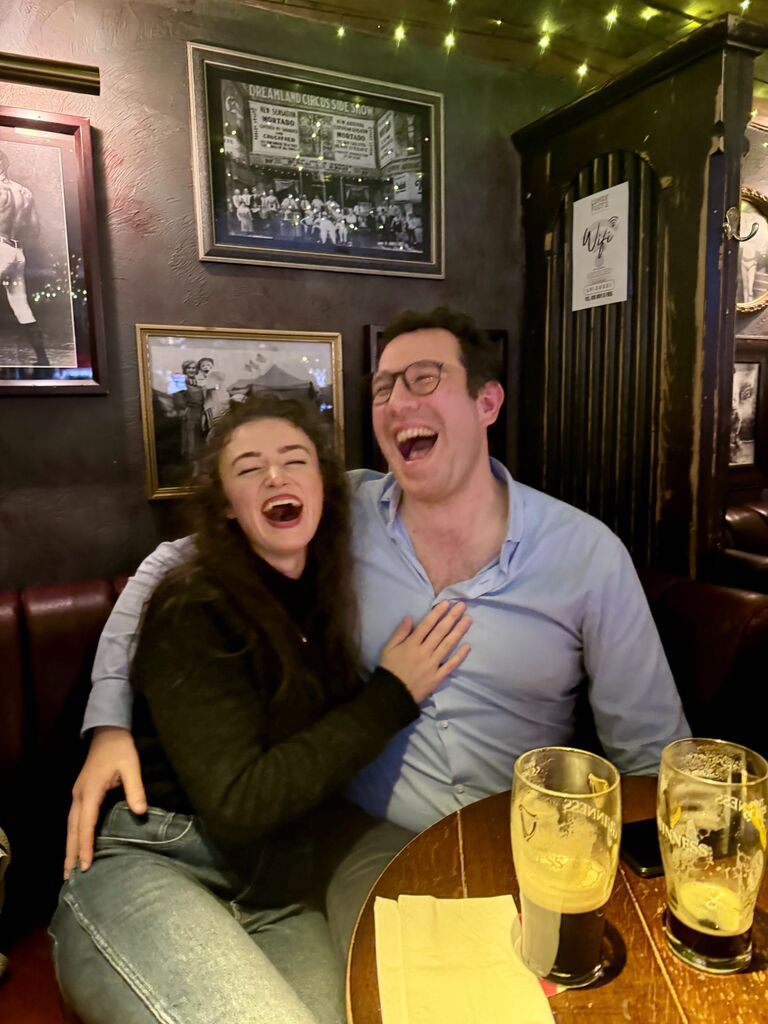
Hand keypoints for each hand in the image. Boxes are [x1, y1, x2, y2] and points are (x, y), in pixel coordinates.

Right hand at [64, 727, 146, 878]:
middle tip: (70, 876)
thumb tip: (141, 812)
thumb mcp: (132, 766)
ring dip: (70, 845)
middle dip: (71, 852)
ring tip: (68, 868)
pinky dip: (74, 835)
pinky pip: (74, 819)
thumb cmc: (121, 749)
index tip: (85, 864)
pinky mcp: (81, 794)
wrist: (108, 733)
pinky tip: (76, 845)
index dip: (85, 844)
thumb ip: (135, 789)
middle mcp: (79, 795)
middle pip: (72, 828)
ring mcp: (78, 794)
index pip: (86, 823)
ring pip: (70, 825)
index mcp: (91, 790)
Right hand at [378, 601, 470, 702]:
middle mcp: (424, 652)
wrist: (392, 694)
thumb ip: (399, 633)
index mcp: (411, 644)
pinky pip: (450, 665)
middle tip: (462, 606)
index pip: (427, 625)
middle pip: (440, 632)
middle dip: (452, 617)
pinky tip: (468, 646)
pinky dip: (459, 656)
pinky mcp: (437, 677)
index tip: (447, 603)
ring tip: (468, 620)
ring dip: (459, 631)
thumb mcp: (388, 648)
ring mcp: (432, 664)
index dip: (437, 613)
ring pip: (448, 645)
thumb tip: (409, 617)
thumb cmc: (389, 669)